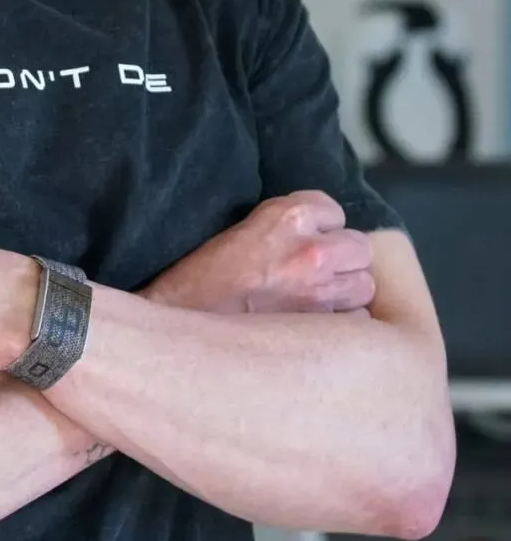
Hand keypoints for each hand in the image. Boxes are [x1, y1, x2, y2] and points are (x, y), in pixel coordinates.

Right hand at [142, 189, 374, 316]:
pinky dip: (340, 325)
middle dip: (342, 260)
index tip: (303, 240)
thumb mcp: (240, 231)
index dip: (320, 228)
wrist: (177, 323)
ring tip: (317, 302)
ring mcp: (321, 293)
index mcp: (288, 216)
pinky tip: (314, 328)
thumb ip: (282, 227)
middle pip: (360, 248)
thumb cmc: (200, 281)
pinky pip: (355, 323)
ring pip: (364, 286)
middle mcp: (312, 251)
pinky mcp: (322, 330)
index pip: (334, 211)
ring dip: (347, 293)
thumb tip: (315, 232)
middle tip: (315, 273)